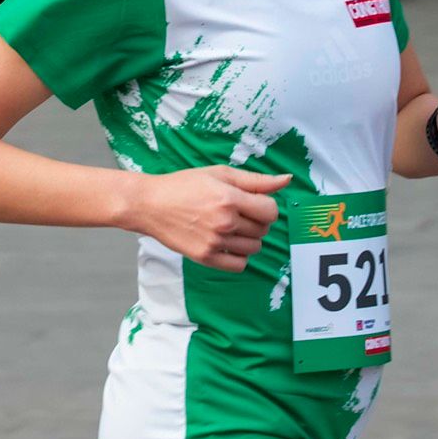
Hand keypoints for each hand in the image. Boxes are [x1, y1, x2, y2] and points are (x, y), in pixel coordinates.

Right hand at [123, 166, 289, 271]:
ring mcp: (215, 242)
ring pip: (254, 247)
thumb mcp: (220, 174)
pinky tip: (227, 243)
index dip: (265, 206)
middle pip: (263, 229)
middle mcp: (224, 222)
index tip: (253, 203)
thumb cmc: (184, 185)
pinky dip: (239, 256)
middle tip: (237, 212)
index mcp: (229, 198)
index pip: (270, 211)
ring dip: (249, 238)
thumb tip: (286, 180)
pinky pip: (239, 265)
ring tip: (231, 227)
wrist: (150, 205)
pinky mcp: (205, 257)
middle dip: (256, 220)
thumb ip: (255, 180)